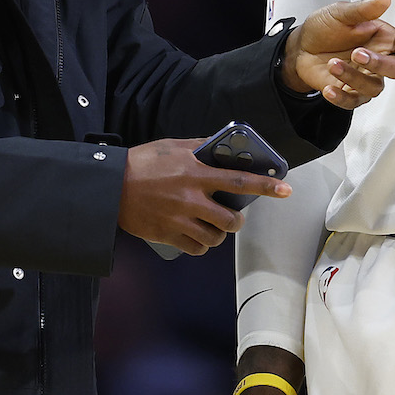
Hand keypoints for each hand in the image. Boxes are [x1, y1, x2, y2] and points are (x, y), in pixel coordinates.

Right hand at [116, 138, 292, 253]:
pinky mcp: (167, 235)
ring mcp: (179, 220)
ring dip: (219, 234)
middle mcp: (191, 199)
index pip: (239, 181)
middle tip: (233, 217)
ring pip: (215, 238)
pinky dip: (201, 245)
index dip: (265, 186)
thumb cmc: (141, 163)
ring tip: (212, 226)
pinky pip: (196, 248)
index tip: (285, 190)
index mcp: (196, 174)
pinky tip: (196, 235)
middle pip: (230, 220)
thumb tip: (220, 146)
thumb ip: (199, 148)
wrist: (110, 186)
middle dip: (237, 221)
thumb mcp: (172, 147)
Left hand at [283, 0, 394, 106]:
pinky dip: (341, 96)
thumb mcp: (340, 13)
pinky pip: (353, 102)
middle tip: (357, 53)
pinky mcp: (350, 93)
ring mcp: (366, 78)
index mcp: (384, 38)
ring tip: (333, 63)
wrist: (300, 47)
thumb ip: (363, 9)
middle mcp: (380, 60)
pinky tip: (328, 87)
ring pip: (374, 87)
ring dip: (353, 76)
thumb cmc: (325, 27)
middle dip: (378, 64)